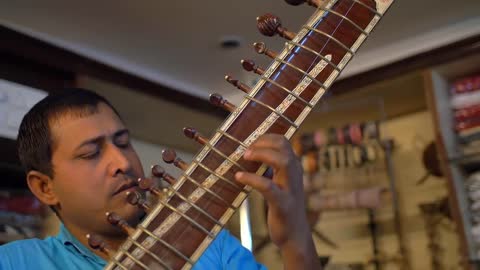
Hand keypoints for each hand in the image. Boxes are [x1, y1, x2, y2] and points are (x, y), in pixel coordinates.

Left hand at [235, 134, 319, 268]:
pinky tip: (239, 177)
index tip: (250, 143)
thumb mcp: (279, 184)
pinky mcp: (283, 204)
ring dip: (262, 155)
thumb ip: (270, 170)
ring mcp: (290, 189)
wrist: (294, 236)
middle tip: (246, 150)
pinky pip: (268, 187)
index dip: (265, 138)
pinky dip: (252, 179)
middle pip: (285, 146)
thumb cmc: (283, 207)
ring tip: (245, 157)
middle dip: (264, 142)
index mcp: (293, 168)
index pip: (283, 142)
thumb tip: (248, 155)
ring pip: (284, 161)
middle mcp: (295, 175)